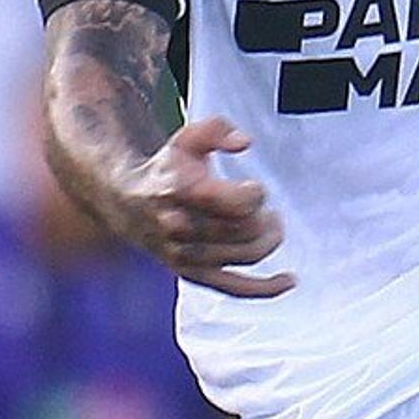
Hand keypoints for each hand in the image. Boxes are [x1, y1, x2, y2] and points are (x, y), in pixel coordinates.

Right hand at [105, 116, 292, 297]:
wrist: (128, 203)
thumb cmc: (168, 169)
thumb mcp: (187, 138)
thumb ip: (218, 130)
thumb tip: (244, 142)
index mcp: (181, 192)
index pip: (236, 203)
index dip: (256, 195)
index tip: (255, 187)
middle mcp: (181, 227)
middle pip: (243, 230)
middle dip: (265, 219)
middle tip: (270, 210)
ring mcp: (185, 254)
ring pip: (244, 256)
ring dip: (269, 242)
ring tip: (273, 226)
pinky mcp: (191, 274)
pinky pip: (232, 288)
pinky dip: (264, 288)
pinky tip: (290, 281)